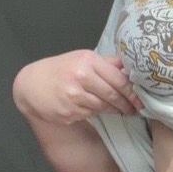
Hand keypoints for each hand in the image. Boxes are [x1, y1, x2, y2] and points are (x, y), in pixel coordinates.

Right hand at [13, 50, 143, 124]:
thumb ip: (107, 63)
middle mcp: (81, 78)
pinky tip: (99, 110)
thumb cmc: (61, 68)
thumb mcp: (83, 58)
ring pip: (103, 106)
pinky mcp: (68, 112)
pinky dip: (97, 112)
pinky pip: (90, 114)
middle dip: (127, 104)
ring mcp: (73, 97)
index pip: (118, 78)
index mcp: (87, 61)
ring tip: (124, 111)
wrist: (31, 84)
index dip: (132, 91)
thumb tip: (130, 67)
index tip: (141, 98)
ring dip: (115, 110)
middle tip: (136, 109)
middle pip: (112, 94)